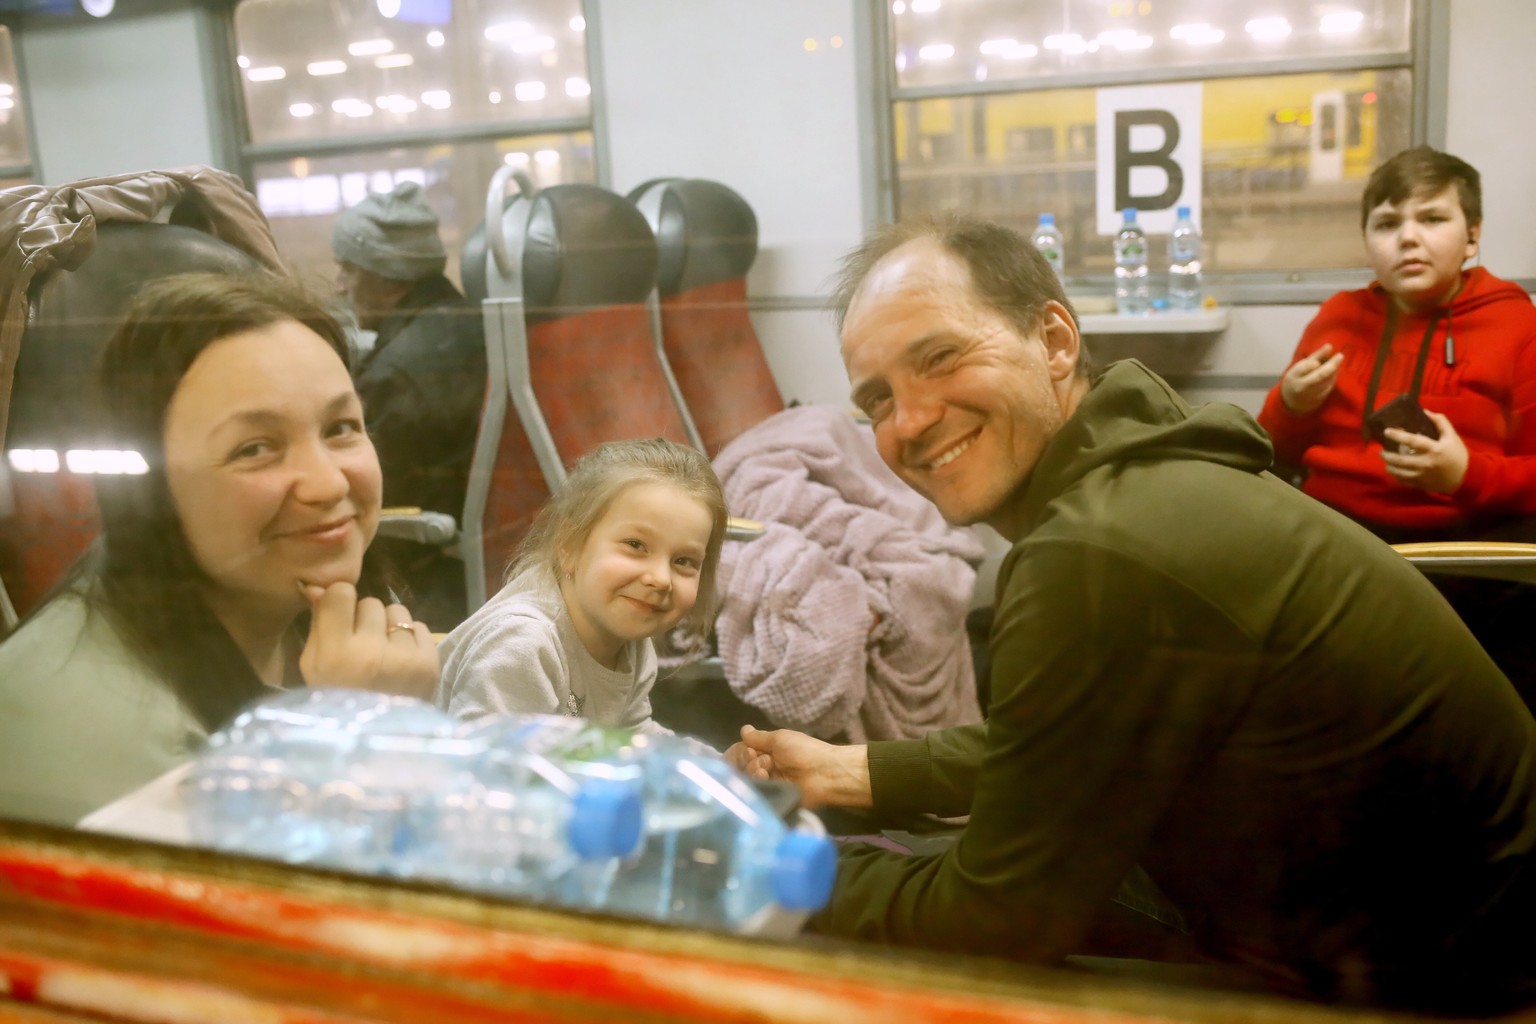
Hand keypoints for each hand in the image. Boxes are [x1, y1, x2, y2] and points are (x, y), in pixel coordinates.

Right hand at [298, 581, 438, 698]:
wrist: (378, 744)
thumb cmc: (337, 702)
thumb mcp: (314, 668)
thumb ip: (319, 625)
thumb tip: (321, 586)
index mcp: (335, 654)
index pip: (341, 593)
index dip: (340, 602)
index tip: (340, 617)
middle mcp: (372, 651)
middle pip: (371, 603)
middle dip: (365, 620)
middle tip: (363, 646)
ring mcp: (405, 657)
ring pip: (397, 612)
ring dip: (390, 627)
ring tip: (384, 653)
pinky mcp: (430, 663)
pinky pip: (419, 627)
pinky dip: (410, 640)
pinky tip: (401, 662)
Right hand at [725, 725, 871, 809]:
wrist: (824, 773)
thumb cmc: (804, 751)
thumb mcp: (780, 739)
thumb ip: (759, 738)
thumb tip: (743, 730)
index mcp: (767, 752)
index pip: (742, 752)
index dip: (740, 752)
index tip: (749, 751)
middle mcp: (764, 767)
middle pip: (741, 767)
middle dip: (747, 761)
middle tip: (763, 761)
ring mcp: (767, 784)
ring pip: (746, 780)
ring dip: (753, 772)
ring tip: (766, 771)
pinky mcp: (771, 799)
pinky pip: (755, 794)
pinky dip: (757, 784)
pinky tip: (766, 779)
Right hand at [1279, 343, 1343, 414]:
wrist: (1293, 401)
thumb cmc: (1296, 379)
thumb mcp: (1300, 367)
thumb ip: (1315, 357)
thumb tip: (1329, 346)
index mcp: (1295, 376)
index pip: (1308, 366)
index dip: (1319, 357)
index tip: (1329, 348)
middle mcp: (1303, 386)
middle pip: (1320, 375)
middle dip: (1332, 365)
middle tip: (1340, 355)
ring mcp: (1312, 394)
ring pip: (1328, 380)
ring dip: (1334, 370)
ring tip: (1336, 361)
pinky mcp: (1321, 398)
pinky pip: (1330, 384)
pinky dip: (1333, 376)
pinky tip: (1333, 372)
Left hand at [1380, 411, 1467, 493]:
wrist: (1466, 477)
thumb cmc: (1458, 454)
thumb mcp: (1452, 436)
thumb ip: (1440, 422)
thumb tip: (1425, 411)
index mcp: (1435, 449)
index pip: (1413, 441)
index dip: (1398, 435)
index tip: (1387, 431)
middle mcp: (1427, 463)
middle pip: (1401, 460)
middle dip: (1388, 455)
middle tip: (1382, 450)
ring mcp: (1423, 476)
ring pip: (1400, 472)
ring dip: (1390, 466)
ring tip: (1386, 460)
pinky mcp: (1422, 484)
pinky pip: (1404, 481)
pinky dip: (1396, 476)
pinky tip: (1394, 470)